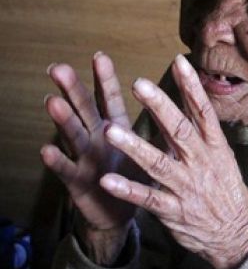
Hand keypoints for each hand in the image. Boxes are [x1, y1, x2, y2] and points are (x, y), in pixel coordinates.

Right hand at [40, 52, 138, 263]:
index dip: (105, 79)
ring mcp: (85, 157)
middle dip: (73, 89)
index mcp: (116, 126)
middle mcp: (97, 137)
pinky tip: (47, 150)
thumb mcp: (147, 146)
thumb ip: (158, 126)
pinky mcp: (77, 181)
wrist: (119, 211)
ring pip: (73, 134)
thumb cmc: (134, 173)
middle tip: (59, 68)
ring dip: (64, 119)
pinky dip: (58, 161)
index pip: (109, 98)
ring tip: (53, 101)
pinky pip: (66, 170)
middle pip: (84, 109)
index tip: (100, 56)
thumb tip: (179, 103)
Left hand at [100, 54, 247, 268]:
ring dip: (133, 146)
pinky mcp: (173, 210)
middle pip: (179, 130)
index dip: (191, 87)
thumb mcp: (220, 154)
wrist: (236, 230)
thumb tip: (186, 97)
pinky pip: (147, 199)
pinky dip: (127, 190)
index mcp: (213, 146)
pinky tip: (107, 180)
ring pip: (158, 164)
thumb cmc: (224, 185)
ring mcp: (186, 187)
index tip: (179, 62)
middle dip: (160, 106)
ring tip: (110, 130)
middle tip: (139, 84)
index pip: (203, 111)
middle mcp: (200, 162)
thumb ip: (199, 129)